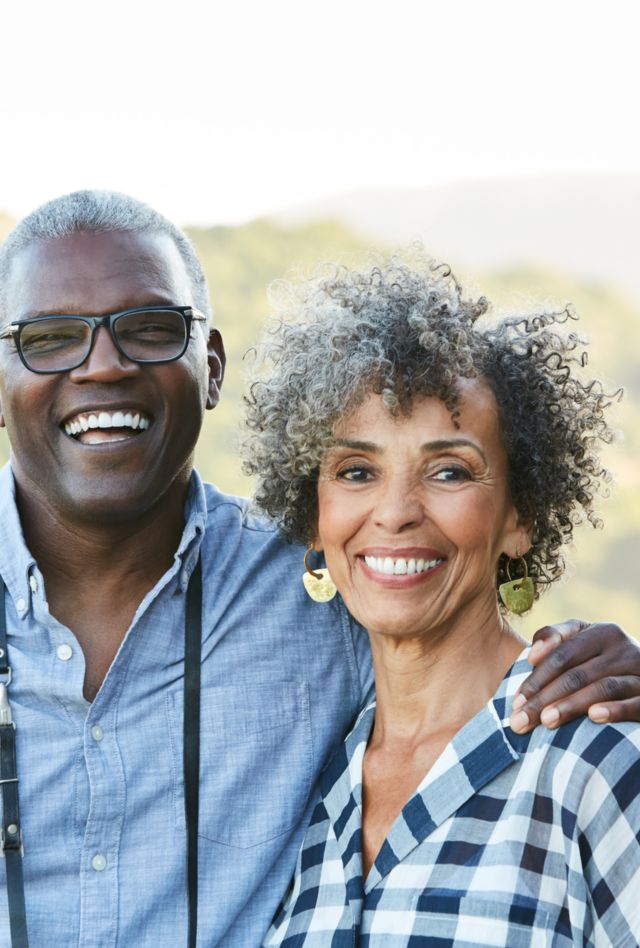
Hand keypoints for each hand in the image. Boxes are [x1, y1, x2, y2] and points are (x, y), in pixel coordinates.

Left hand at [510, 620, 639, 733]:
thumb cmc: (601, 662)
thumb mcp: (581, 643)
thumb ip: (554, 639)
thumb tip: (532, 656)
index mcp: (601, 633)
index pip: (562, 655)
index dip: (536, 678)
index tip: (516, 701)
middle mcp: (622, 648)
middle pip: (576, 674)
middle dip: (544, 698)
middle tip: (520, 720)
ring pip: (602, 688)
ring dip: (571, 705)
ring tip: (546, 722)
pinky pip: (636, 703)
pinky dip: (615, 709)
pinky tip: (593, 717)